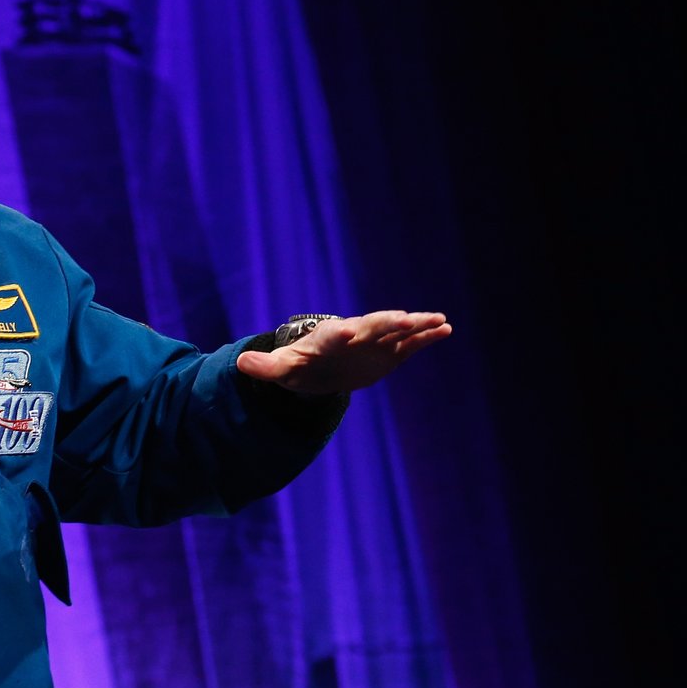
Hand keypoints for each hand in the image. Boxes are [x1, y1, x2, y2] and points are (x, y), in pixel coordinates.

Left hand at [235, 311, 452, 396]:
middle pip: (372, 327)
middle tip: (407, 319)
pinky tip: (447, 329)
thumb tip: (240, 365)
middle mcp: (355, 335)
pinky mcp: (389, 352)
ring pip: (397, 331)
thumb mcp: (280, 368)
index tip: (349, 331)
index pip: (333, 335)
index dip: (340, 333)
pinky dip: (427, 336)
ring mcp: (374, 342)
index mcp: (328, 340)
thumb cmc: (299, 365)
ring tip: (440, 320)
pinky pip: (410, 343)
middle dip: (388, 323)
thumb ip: (265, 367)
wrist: (318, 366)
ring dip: (416, 325)